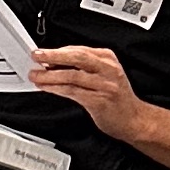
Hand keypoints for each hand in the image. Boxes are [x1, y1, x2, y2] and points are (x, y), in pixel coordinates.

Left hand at [28, 43, 145, 140]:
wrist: (134, 120)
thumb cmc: (115, 98)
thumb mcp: (103, 75)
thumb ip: (83, 67)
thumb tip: (54, 63)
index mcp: (108, 59)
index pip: (79, 50)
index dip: (58, 51)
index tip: (42, 52)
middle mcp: (108, 69)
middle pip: (76, 57)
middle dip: (53, 56)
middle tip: (36, 56)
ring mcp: (105, 85)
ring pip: (72, 76)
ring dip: (50, 76)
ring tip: (36, 75)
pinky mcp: (100, 100)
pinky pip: (73, 92)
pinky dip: (56, 89)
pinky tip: (46, 87)